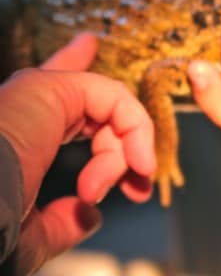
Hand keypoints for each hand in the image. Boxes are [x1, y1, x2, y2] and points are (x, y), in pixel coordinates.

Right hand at [0, 34, 155, 273]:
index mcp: (17, 138)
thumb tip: (89, 214)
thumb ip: (62, 223)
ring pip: (106, 103)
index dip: (72, 72)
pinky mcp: (44, 87)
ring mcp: (30, 95)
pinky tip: (136, 162)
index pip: (54, 104)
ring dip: (126, 148)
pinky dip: (134, 128)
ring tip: (131, 182)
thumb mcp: (30, 236)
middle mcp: (20, 111)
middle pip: (89, 97)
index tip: (86, 47)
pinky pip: (112, 95)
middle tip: (140, 183)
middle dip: (126, 139)